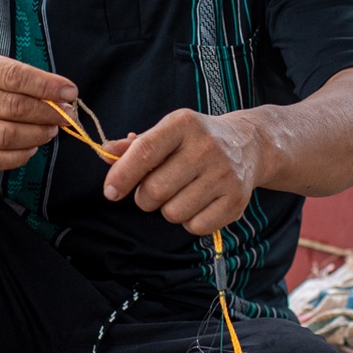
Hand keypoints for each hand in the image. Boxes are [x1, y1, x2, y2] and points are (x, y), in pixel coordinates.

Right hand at [0, 46, 76, 172]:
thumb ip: (6, 72)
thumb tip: (52, 91)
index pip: (14, 76)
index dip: (47, 86)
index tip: (70, 91)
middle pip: (14, 108)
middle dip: (49, 113)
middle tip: (66, 113)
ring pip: (6, 136)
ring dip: (38, 135)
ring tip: (51, 129)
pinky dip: (19, 156)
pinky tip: (30, 147)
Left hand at [101, 109, 261, 236]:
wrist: (248, 144)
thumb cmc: (196, 140)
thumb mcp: (167, 132)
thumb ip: (134, 146)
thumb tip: (104, 153)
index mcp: (183, 124)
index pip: (145, 152)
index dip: (122, 175)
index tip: (110, 192)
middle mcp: (206, 147)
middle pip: (155, 190)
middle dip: (145, 198)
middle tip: (154, 190)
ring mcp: (224, 175)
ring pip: (172, 212)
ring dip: (168, 210)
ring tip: (181, 193)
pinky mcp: (236, 200)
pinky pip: (195, 227)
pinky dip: (189, 222)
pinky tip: (198, 203)